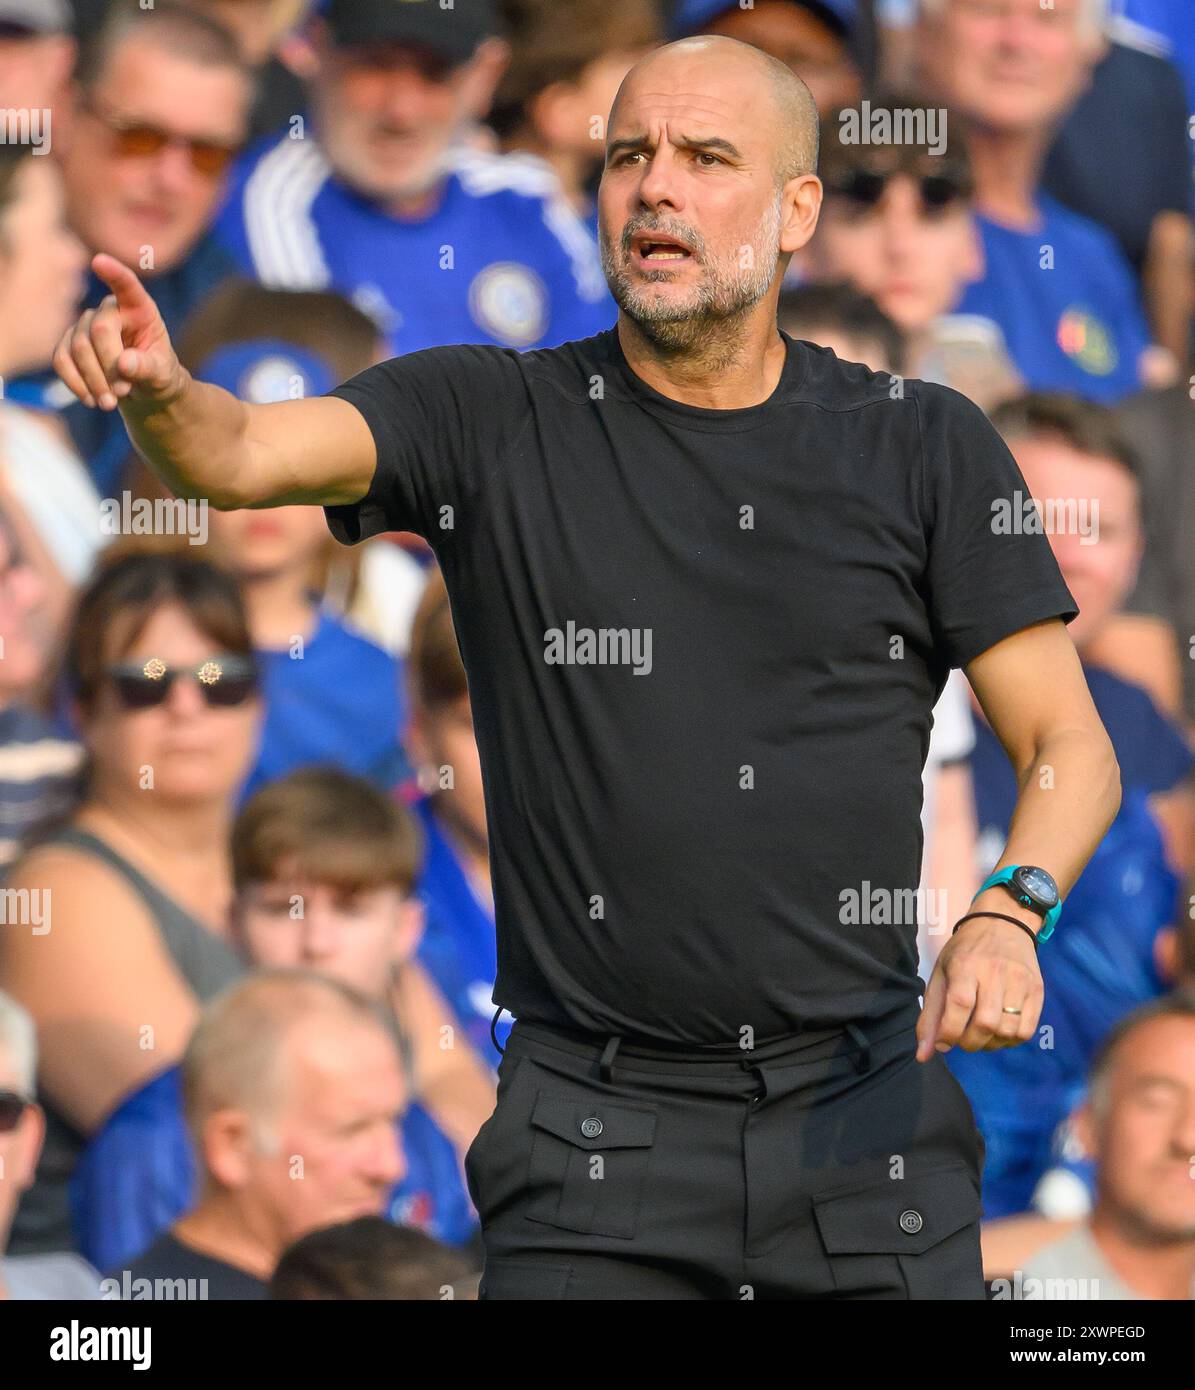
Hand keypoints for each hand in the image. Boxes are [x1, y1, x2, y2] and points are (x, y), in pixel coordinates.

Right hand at [52, 253, 184, 411]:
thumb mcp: (164, 375)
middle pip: (99, 330)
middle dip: (109, 366)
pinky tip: (90, 399)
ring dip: (93, 380)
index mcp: (140, 309)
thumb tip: (124, 364)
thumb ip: (150, 368)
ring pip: (78, 348)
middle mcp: (110, 310)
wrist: (143, 390)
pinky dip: (75, 383)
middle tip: (122, 393)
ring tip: (110, 404)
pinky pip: (62, 360)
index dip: (114, 274)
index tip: (99, 261)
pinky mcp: (69, 343)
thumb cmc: (158, 375)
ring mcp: (85, 324)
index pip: (127, 287)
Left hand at [915, 913, 1042, 1060]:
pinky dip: (1010, 1041)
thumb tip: (923, 1056)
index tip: (943, 1043)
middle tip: (962, 1040)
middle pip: (986, 1022)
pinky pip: (1027, 1030)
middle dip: (970, 1042)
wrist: (1003, 922)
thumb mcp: (941, 973)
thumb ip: (931, 1016)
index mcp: (966, 965)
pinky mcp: (1037, 989)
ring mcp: (1020, 981)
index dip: (949, 1032)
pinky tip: (999, 1033)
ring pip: (1008, 1030)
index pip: (959, 1005)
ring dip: (991, 1044)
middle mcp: (995, 972)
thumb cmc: (965, 952)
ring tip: (980, 1037)